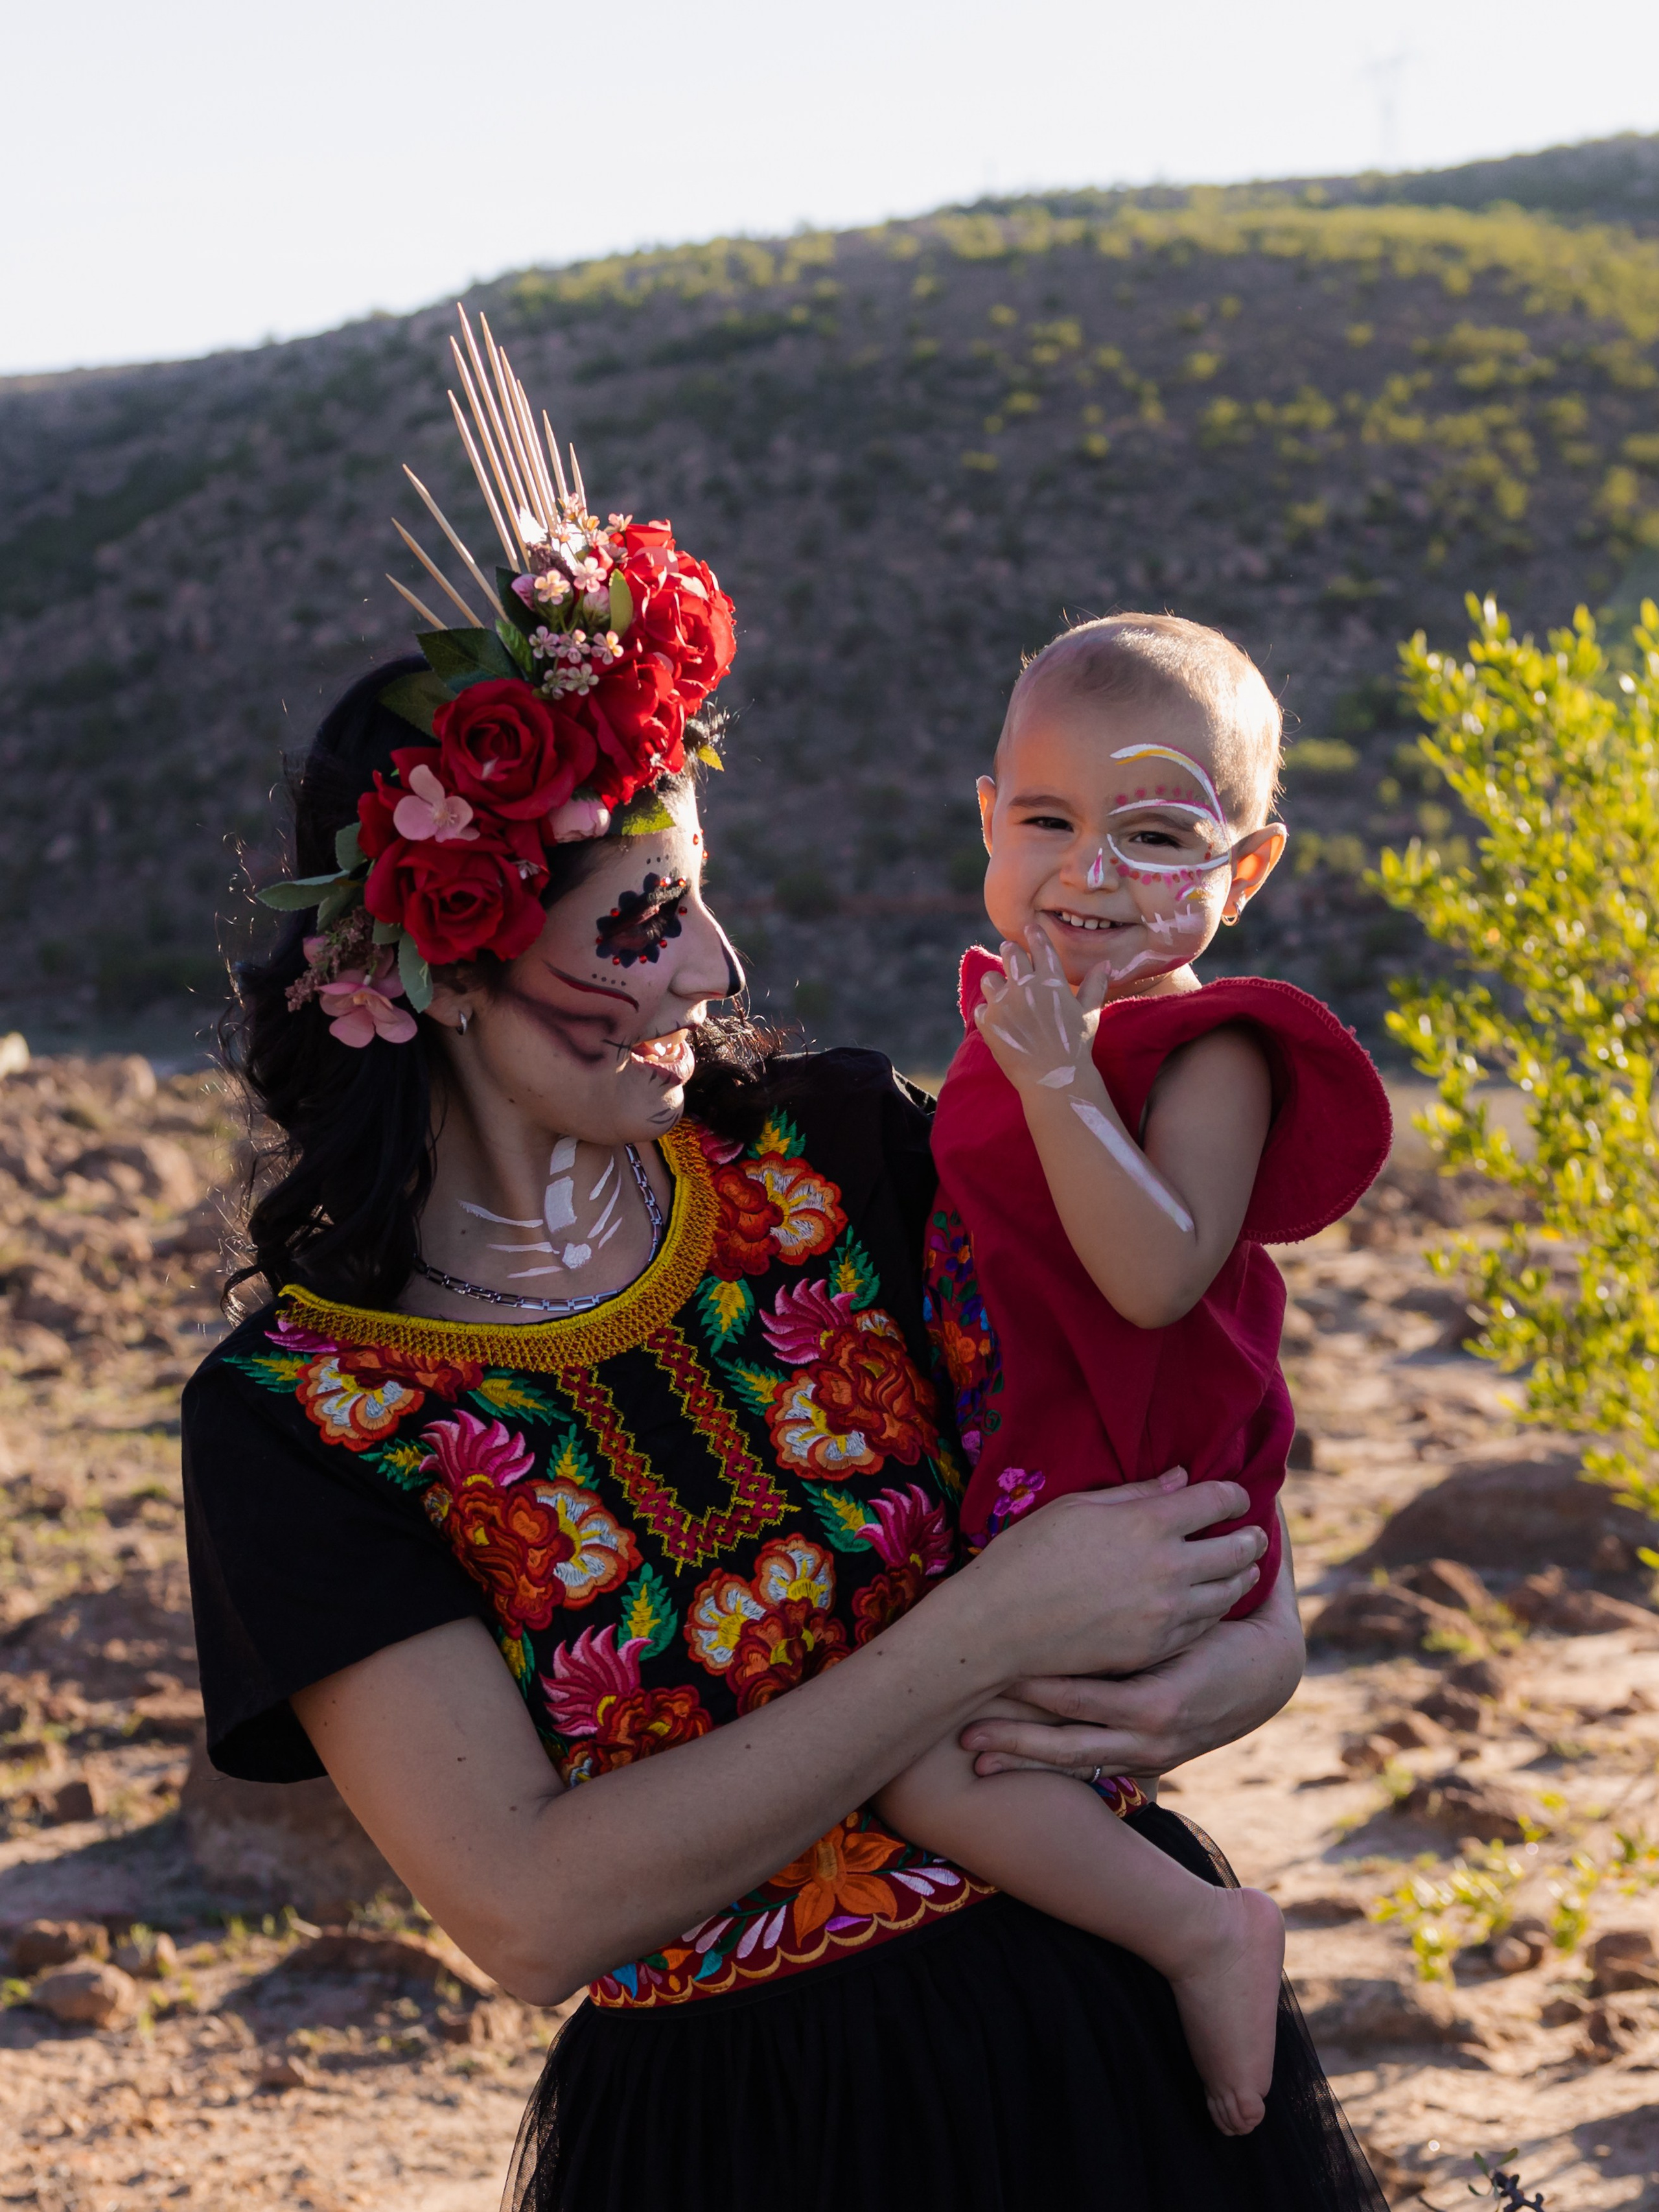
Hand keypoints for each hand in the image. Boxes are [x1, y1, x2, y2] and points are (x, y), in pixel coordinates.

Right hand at [956, 1467, 1267, 1684]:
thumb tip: (1181, 1479)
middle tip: (1254, 1534)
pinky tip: (1211, 1603)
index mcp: (1147, 1522)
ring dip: (1242, 1576)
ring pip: (1229, 1592)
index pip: (1217, 1499)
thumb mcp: (1077, 1506)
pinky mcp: (1155, 1647)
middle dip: (1251, 1537)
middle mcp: (1168, 1567)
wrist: (998, 1626)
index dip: (1233, 1494)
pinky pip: (1204, 1626)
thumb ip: (1136, 1494)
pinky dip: (1215, 1610)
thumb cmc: (1027, 1555)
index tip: (1235, 1495)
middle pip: (1236, 1548)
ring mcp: (1165, 1613)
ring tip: (1242, 1569)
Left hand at [958, 1548, 1303, 1780]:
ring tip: (969, 1745)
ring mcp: (1145, 1754)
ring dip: (1016, 1752)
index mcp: (1158, 1695)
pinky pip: (1082, 1768)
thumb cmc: (1227, 1624)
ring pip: (1067, 1760)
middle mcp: (1148, 1734)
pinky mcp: (1145, 1761)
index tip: (986, 1669)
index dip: (1032, 1683)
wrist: (1270, 1681)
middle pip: (1066, 1733)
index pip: (1082, 1694)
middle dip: (1014, 1727)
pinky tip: (994, 1770)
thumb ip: (1178, 1550)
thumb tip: (1180, 1478)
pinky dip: (1039, 1767)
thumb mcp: (1194, 1601)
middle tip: (962, 1721)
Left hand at [973, 924, 1110, 1094]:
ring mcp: (1003, 1004)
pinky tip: (997, 1019)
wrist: (1054, 1078)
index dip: (1034, 935)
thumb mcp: (1089, 1014)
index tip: (1029, 929)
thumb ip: (1095, 986)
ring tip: (1001, 988)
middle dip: (1011, 951)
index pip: (1039, 946)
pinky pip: (981, 1008)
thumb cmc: (1076, 1047)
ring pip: (990, 979)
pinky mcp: (988, 1023)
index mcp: (1050, 981)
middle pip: (1011, 955)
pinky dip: (988, 1011)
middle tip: (1011, 951)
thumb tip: (1105, 964)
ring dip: (996, 981)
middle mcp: (1024, 987)